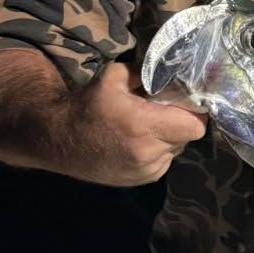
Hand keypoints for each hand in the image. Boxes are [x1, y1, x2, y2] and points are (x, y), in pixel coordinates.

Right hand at [55, 62, 207, 185]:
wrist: (58, 139)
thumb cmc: (87, 104)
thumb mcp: (115, 76)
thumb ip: (147, 72)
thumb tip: (173, 71)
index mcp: (145, 126)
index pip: (195, 126)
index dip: (195, 113)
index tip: (185, 102)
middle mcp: (148, 154)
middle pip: (186, 137)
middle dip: (180, 122)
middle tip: (163, 110)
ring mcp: (145, 171)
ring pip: (176, 150)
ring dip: (169, 138)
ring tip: (147, 126)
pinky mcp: (140, 181)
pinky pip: (163, 162)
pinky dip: (158, 151)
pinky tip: (138, 141)